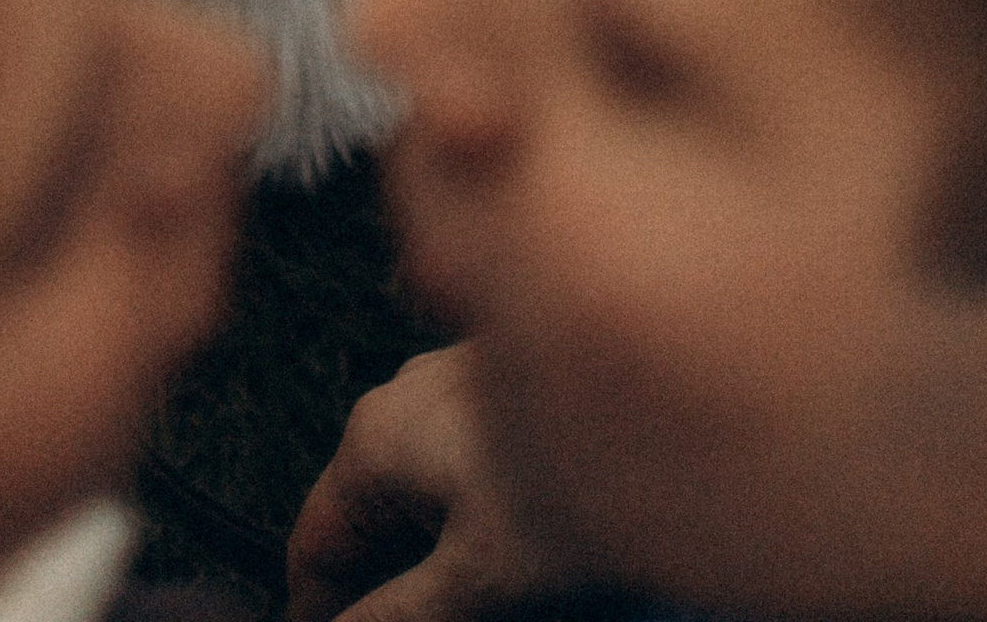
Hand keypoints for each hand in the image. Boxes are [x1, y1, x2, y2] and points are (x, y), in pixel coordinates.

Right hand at [286, 345, 557, 621]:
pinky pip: (458, 470)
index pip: (312, 546)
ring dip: (423, 558)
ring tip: (468, 602)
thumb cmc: (580, 484)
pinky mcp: (503, 389)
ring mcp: (453, 387)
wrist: (674, 391)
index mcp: (375, 439)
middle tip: (415, 619)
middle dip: (379, 587)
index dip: (318, 613)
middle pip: (364, 519)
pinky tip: (506, 557)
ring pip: (414, 495)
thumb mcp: (477, 579)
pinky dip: (461, 521)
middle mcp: (401, 399)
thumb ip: (396, 618)